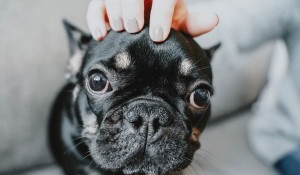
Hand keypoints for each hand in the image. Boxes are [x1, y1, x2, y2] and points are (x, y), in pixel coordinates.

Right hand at [87, 0, 218, 41]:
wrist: (146, 25)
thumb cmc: (164, 24)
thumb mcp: (178, 23)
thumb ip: (193, 24)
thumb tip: (213, 19)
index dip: (161, 14)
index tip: (158, 36)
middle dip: (132, 9)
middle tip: (135, 28)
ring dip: (115, 12)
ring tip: (121, 30)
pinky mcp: (103, 4)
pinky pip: (95, 8)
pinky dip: (96, 20)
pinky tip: (102, 35)